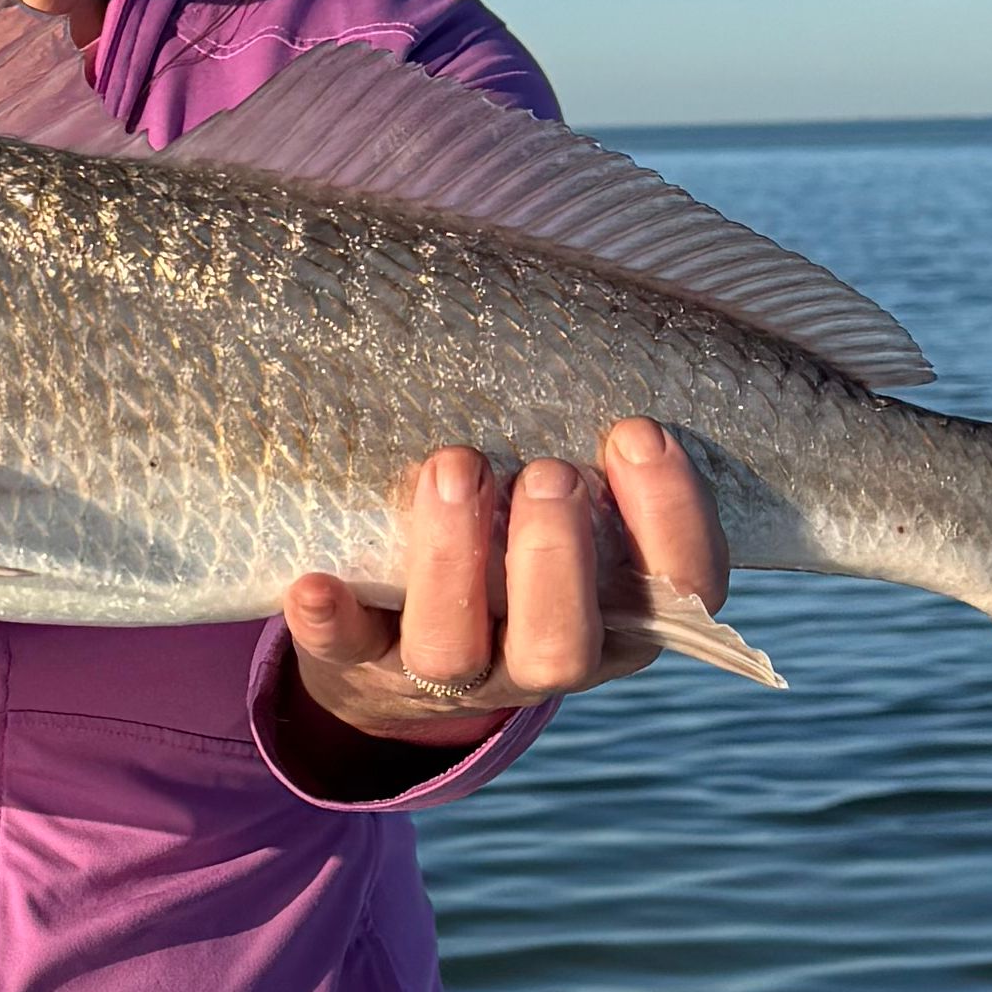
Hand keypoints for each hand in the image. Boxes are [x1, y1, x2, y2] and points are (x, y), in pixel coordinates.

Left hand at [281, 424, 729, 742]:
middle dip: (557, 557)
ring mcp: (449, 674)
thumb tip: (597, 317)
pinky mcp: (361, 665)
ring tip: (454, 467)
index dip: (672, 519)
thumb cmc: (512, 544)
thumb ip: (594, 451)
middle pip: (564, 646)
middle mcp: (538, 659)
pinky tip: (312, 582)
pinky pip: (345, 653)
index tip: (636, 431)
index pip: (679, 591)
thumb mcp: (573, 507)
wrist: (399, 651)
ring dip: (453, 562)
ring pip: (456, 652)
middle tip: (546, 473)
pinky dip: (330, 620)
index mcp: (614, 616)